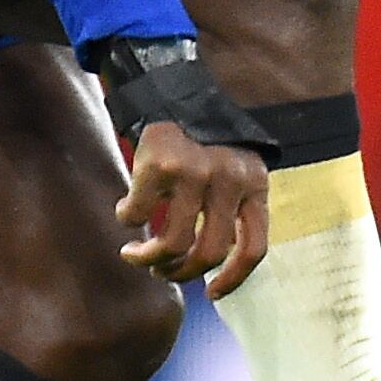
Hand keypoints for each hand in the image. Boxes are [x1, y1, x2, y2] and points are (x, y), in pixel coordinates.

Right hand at [116, 119, 271, 294]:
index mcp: (254, 183)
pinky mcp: (161, 164)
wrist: (173, 87)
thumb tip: (209, 264)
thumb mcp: (235, 167)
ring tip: (134, 254)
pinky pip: (139, 213)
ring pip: (173, 242)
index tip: (211, 294)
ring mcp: (195, 171)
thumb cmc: (204, 137)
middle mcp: (230, 179)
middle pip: (209, 253)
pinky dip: (129, 218)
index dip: (234, 279)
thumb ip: (231, 207)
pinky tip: (126, 210)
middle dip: (181, 272)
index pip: (253, 247)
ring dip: (148, 258)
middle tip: (161, 271)